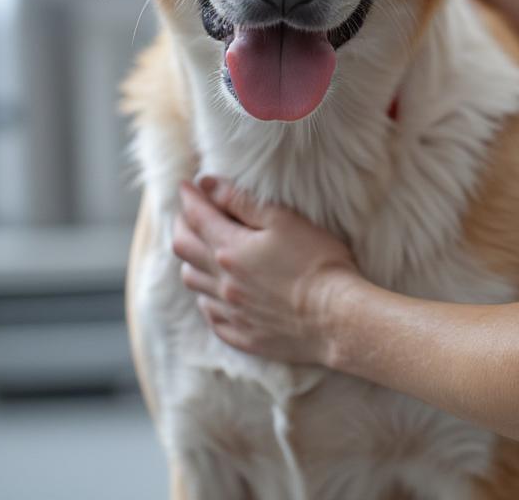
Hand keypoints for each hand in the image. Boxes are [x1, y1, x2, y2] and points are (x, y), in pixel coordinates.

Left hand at [172, 177, 359, 364]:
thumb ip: (242, 200)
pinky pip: (211, 316)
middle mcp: (222, 281)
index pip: (197, 217)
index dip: (189, 198)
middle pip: (184, 249)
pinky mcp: (243, 334)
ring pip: (193, 283)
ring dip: (191, 261)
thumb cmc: (317, 262)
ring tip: (200, 250)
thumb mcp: (283, 220)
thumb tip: (207, 184)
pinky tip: (217, 292)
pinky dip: (207, 298)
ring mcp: (231, 310)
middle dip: (182, 226)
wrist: (335, 316)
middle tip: (187, 214)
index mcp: (230, 249)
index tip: (186, 185)